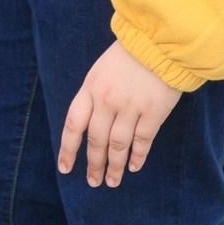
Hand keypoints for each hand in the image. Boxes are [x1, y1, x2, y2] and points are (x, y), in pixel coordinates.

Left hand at [58, 41, 183, 187]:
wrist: (157, 43)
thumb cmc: (127, 56)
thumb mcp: (99, 71)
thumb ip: (93, 96)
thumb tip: (87, 125)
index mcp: (90, 89)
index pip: (73, 124)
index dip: (68, 149)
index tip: (66, 168)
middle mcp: (106, 101)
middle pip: (96, 139)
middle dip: (94, 164)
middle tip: (94, 181)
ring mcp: (130, 107)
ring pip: (118, 145)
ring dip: (114, 167)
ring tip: (112, 182)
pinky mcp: (153, 112)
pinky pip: (142, 140)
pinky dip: (137, 156)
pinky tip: (133, 167)